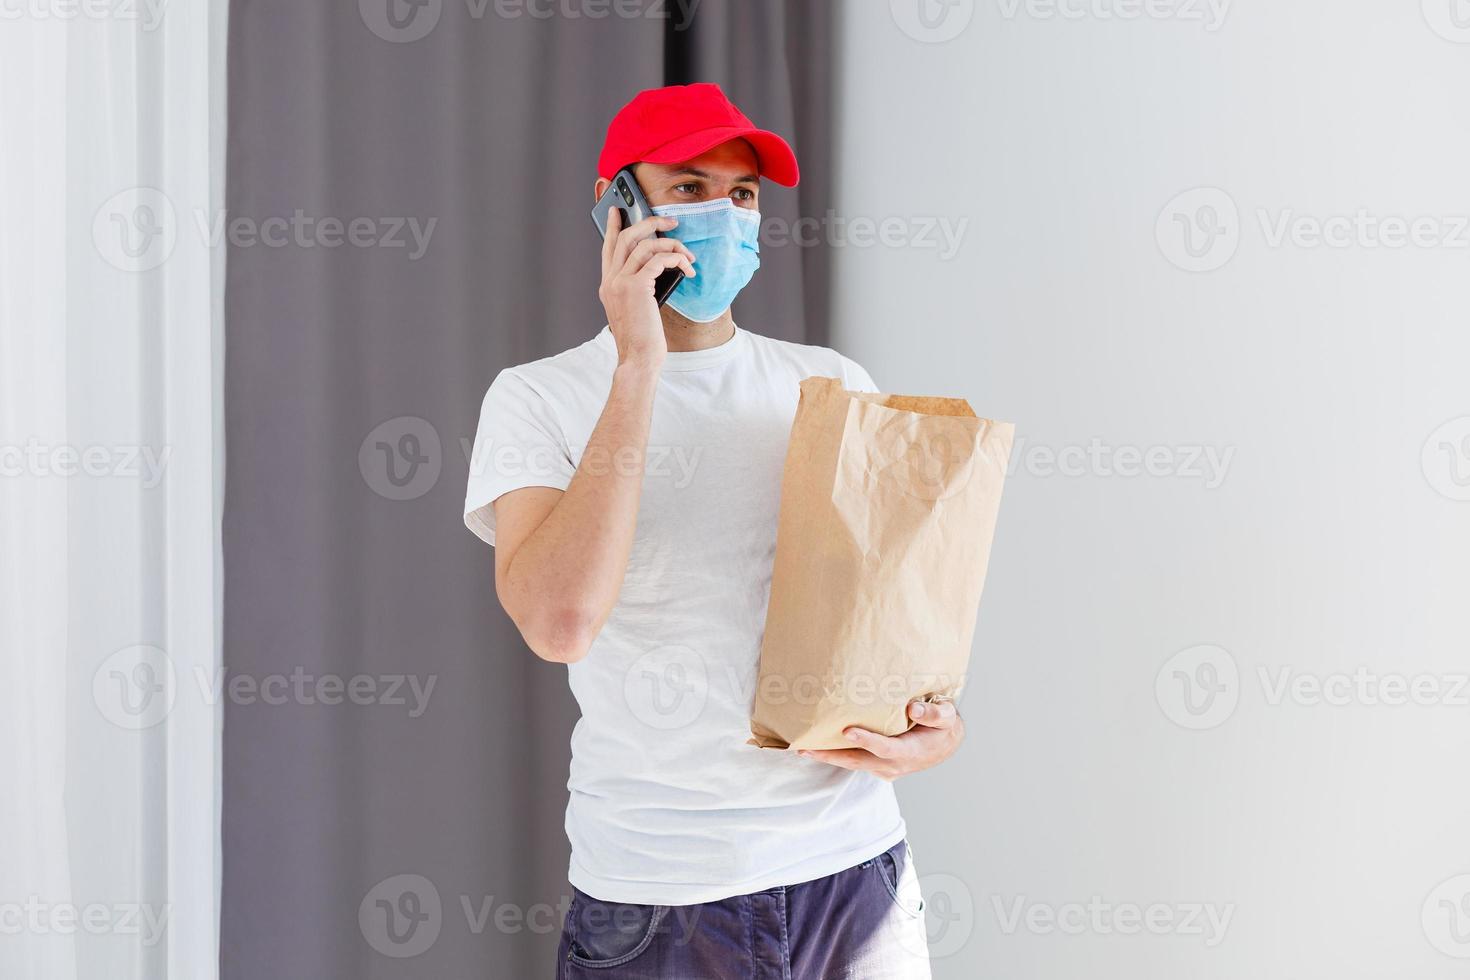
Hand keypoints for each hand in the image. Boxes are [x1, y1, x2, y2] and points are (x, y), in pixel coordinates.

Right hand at [598, 208, 694, 367]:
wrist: (638, 359)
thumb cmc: (642, 339)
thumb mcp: (635, 309)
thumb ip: (638, 288)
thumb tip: (659, 267)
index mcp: (608, 285)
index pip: (609, 247)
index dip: (614, 226)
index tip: (618, 210)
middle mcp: (610, 281)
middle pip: (627, 237)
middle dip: (650, 223)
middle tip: (670, 222)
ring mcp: (620, 283)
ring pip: (646, 245)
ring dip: (672, 245)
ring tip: (688, 255)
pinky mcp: (636, 287)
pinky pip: (659, 260)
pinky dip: (676, 258)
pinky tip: (687, 266)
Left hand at [798, 700, 963, 779]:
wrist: (944, 747)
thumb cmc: (942, 728)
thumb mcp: (946, 717)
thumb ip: (934, 714)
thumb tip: (914, 710)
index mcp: (909, 751)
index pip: (884, 747)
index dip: (866, 740)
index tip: (847, 731)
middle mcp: (893, 765)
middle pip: (857, 761)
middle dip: (830, 755)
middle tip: (805, 748)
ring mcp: (883, 769)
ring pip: (852, 763)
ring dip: (827, 757)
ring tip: (801, 748)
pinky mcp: (877, 767)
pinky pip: (853, 761)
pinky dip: (835, 755)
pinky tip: (817, 746)